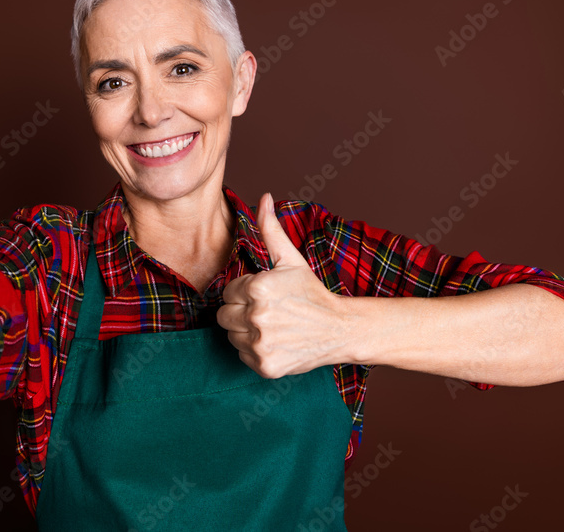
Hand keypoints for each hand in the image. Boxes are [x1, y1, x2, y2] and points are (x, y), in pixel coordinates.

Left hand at [218, 192, 350, 377]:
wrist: (339, 329)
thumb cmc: (311, 292)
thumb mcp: (291, 259)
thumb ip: (271, 229)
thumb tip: (264, 197)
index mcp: (258, 287)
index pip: (228, 292)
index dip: (244, 292)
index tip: (265, 296)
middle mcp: (256, 316)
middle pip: (224, 315)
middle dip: (240, 311)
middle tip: (267, 311)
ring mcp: (260, 343)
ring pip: (231, 336)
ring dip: (245, 332)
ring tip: (271, 326)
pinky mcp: (264, 366)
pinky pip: (242, 356)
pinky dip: (254, 351)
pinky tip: (274, 342)